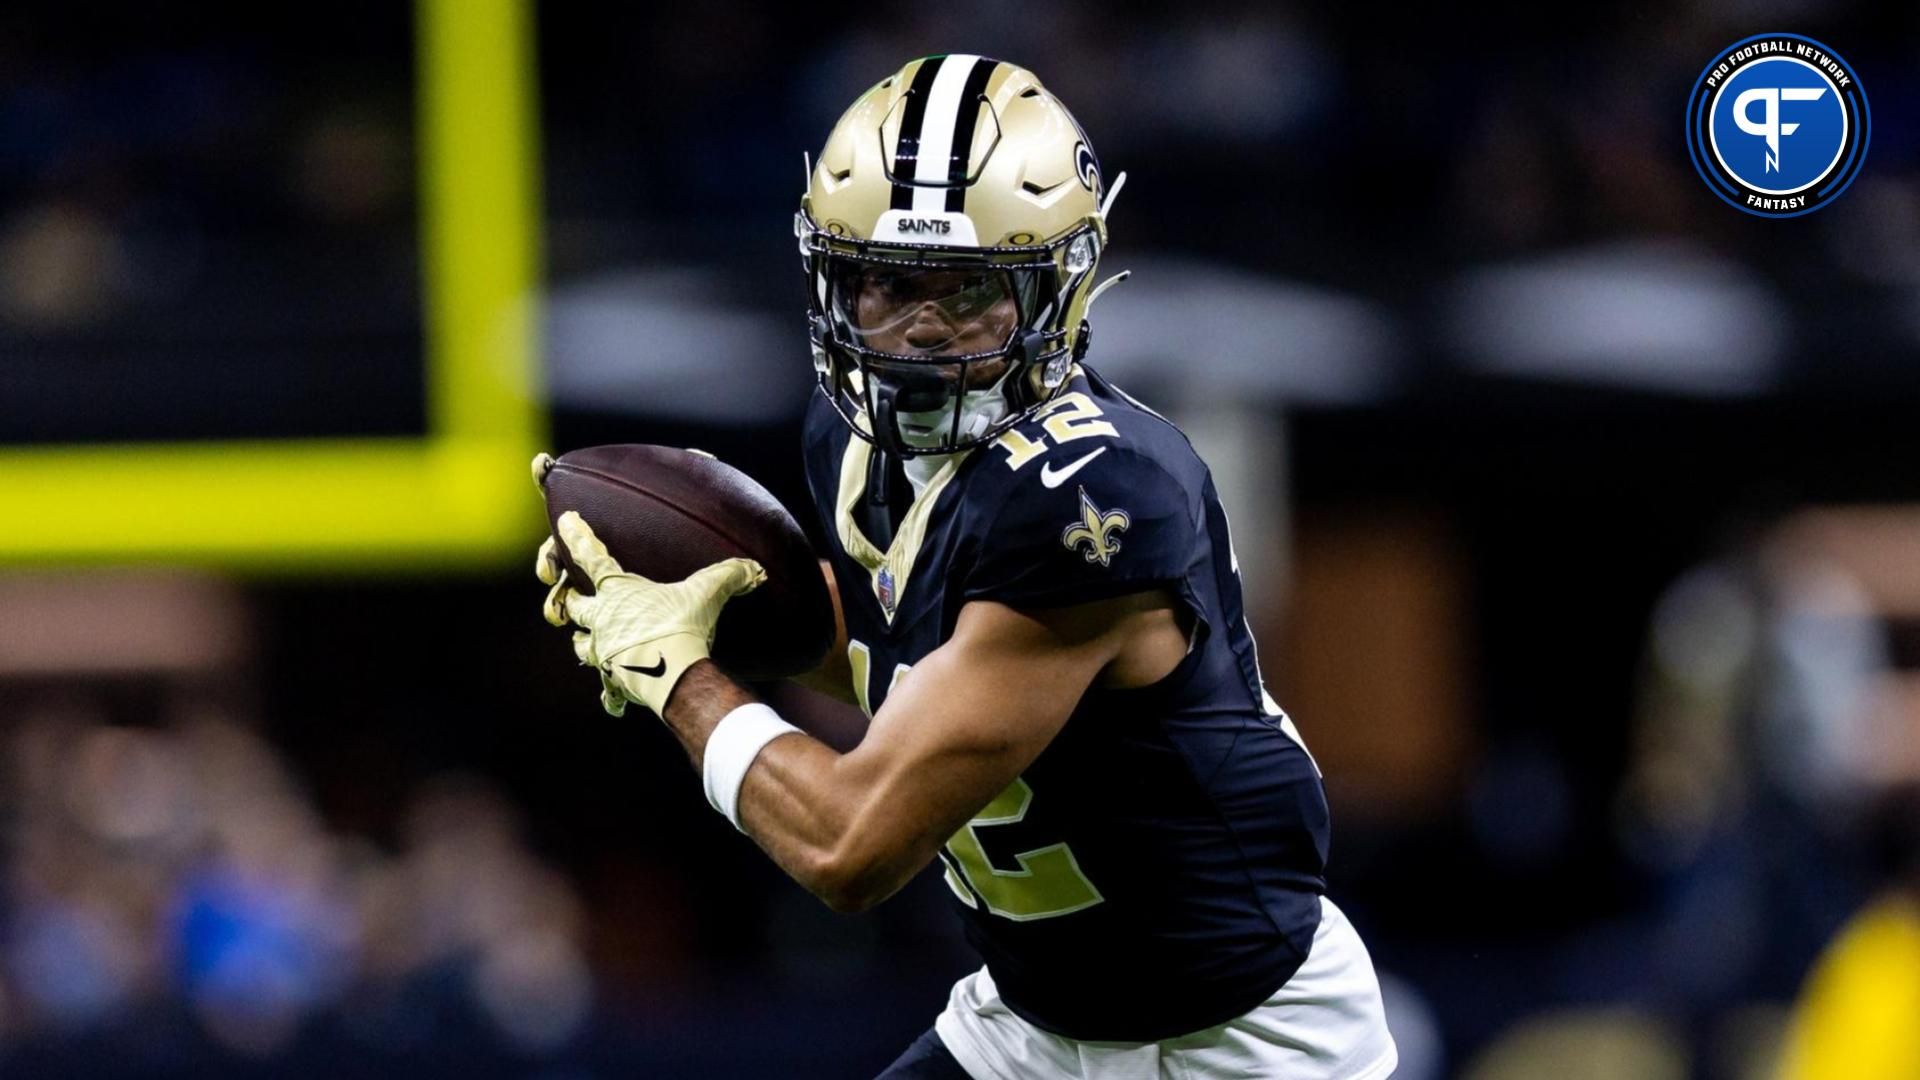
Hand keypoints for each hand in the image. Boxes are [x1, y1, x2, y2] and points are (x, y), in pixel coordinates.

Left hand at [539, 510, 763, 716]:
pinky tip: (616, 702)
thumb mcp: (707, 592)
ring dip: (583, 644)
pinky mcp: (614, 681)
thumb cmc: (682, 625)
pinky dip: (612, 696)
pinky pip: (608, 691)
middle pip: (574, 606)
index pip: (592, 556)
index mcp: (618, 592)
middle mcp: (603, 620)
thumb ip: (728, 575)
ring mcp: (604, 652)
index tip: (565, 520)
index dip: (578, 536)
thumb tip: (755, 568)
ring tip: (586, 642)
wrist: (674, 673)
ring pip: (580, 647)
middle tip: (570, 598)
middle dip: (569, 601)